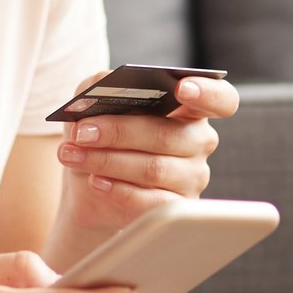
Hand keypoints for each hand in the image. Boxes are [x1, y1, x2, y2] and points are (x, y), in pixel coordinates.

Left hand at [50, 68, 240, 239]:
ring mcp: (193, 177)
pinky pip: (152, 202)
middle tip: (83, 132)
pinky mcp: (177, 208)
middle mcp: (199, 141)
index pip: (220, 99)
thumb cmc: (101, 135)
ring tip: (73, 155)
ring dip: (107, 161)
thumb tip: (102, 88)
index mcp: (190, 108)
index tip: (181, 89)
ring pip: (154, 169)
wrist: (90, 185)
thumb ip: (100, 85)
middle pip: (168, 135)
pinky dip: (118, 190)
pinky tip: (95, 182)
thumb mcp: (94, 103)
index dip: (206, 92)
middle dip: (119, 132)